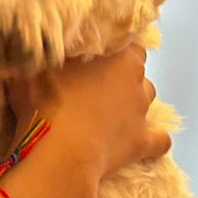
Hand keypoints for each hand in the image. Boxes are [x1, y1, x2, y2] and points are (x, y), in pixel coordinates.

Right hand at [9, 44, 169, 182]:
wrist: (60, 153)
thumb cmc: (47, 101)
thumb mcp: (38, 68)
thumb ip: (47, 55)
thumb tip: (45, 46)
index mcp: (120, 59)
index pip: (130, 44)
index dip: (114, 51)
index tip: (95, 57)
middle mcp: (138, 82)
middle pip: (137, 73)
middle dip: (120, 77)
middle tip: (93, 86)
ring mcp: (142, 115)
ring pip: (147, 101)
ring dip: (132, 103)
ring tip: (110, 113)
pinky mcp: (142, 144)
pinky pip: (160, 141)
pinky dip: (154, 140)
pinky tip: (142, 141)